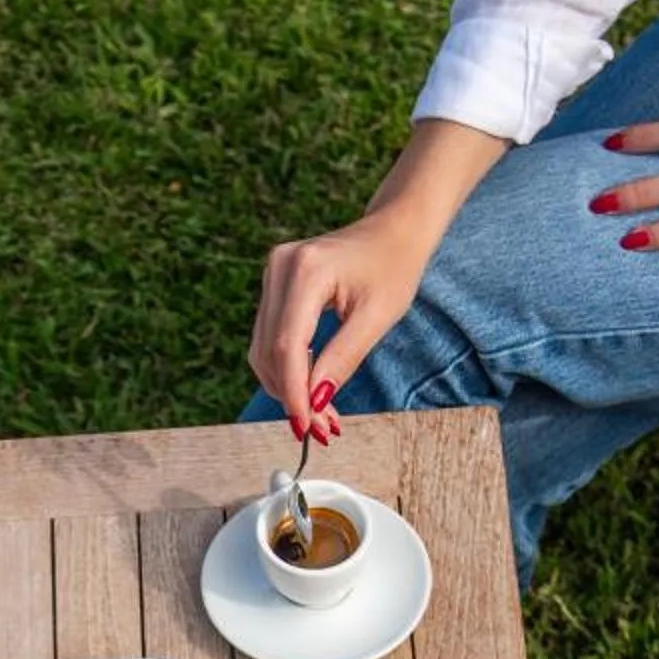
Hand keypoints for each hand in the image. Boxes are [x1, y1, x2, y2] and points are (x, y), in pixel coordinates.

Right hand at [250, 205, 434, 439]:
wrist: (393, 230)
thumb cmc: (394, 266)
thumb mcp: (377, 318)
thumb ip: (342, 360)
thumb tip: (314, 403)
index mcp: (307, 271)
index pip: (288, 346)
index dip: (294, 394)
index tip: (307, 428)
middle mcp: (280, 268)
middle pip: (271, 351)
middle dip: (292, 396)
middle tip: (321, 428)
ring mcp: (272, 273)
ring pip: (264, 349)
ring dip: (287, 387)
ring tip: (320, 414)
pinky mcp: (273, 284)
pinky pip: (270, 338)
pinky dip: (287, 368)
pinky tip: (310, 388)